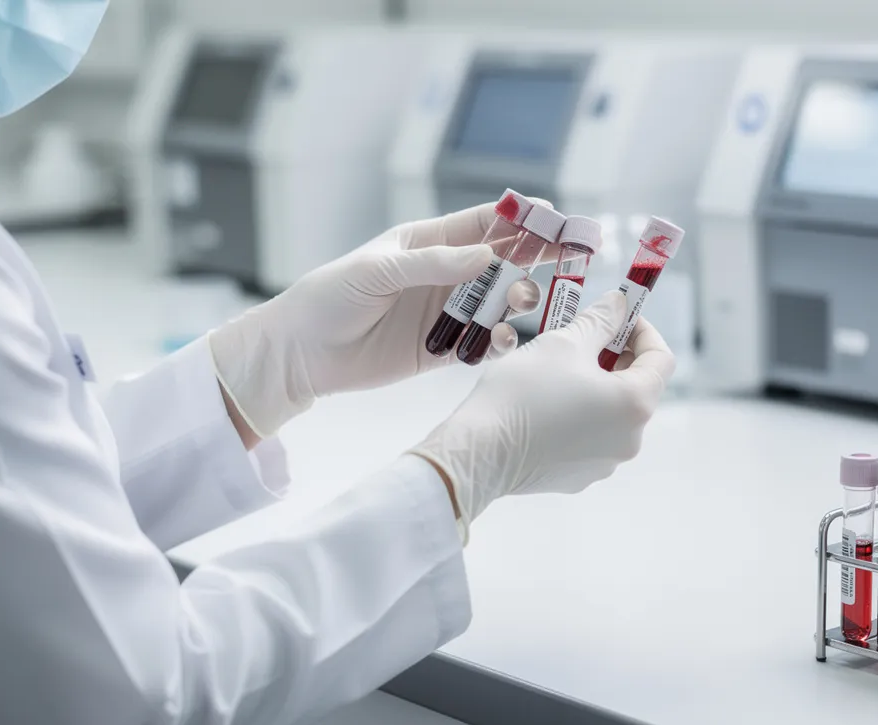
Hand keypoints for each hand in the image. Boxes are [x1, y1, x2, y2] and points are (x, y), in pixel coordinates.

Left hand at [208, 203, 552, 437]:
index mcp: (428, 242)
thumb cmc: (330, 298)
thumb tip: (488, 255)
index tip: (559, 217)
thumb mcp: (378, 271)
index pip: (486, 224)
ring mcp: (446, 312)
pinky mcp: (443, 350)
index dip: (524, 219)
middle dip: (540, 256)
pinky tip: (507, 342)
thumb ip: (434, 264)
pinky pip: (484, 343)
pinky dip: (501, 342)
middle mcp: (444, 274)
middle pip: (505, 260)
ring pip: (500, 302)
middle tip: (575, 257)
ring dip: (520, 300)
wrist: (302, 354)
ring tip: (524, 304)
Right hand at [409, 291, 674, 538]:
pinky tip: (548, 400)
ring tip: (561, 367)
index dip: (642, 330)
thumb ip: (600, 320)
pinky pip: (589, 436)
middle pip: (637, 387)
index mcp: (635, 405)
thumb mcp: (564, 343)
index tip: (618, 315)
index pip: (661, 359)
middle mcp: (629, 440)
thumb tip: (619, 304)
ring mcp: (605, 463)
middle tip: (586, 335)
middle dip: (616, 356)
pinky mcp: (578, 476)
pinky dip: (579, 414)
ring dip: (596, 385)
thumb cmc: (523, 393)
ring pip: (611, 412)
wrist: (479, 451)